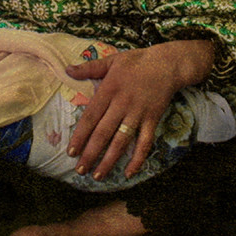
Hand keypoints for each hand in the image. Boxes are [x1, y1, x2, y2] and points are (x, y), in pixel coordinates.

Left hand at [64, 39, 213, 179]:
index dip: (80, 135)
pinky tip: (129, 173)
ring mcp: (138, 113)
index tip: (71, 151)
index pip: (91, 117)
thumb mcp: (112, 60)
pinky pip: (145, 142)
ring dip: (109, 160)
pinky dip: (138, 158)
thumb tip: (67, 70)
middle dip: (91, 153)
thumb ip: (89, 68)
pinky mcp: (152, 119)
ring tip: (98, 175)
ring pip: (121, 141)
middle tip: (80, 170)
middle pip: (103, 133)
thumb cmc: (137, 61)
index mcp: (109, 90)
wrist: (168, 64)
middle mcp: (122, 104)